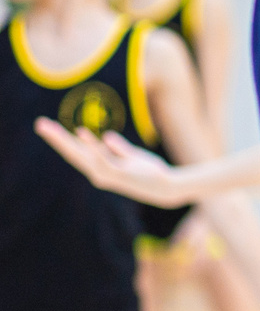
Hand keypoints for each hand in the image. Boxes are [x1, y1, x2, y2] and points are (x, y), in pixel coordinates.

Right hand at [34, 122, 188, 205]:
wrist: (168, 186)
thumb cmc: (150, 172)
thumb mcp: (132, 156)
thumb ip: (118, 147)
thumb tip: (105, 135)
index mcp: (100, 166)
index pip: (76, 151)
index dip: (61, 139)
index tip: (47, 126)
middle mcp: (98, 172)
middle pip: (72, 153)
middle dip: (55, 138)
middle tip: (39, 124)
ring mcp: (107, 174)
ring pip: (80, 155)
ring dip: (64, 140)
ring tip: (49, 127)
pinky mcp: (119, 174)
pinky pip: (101, 158)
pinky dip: (91, 146)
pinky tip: (80, 132)